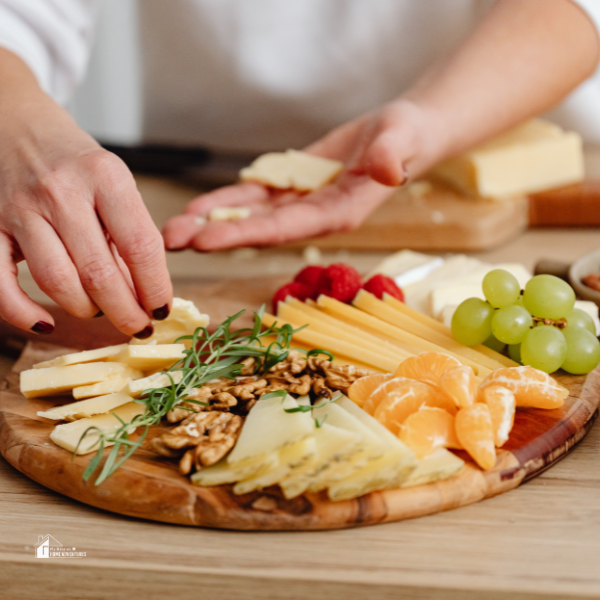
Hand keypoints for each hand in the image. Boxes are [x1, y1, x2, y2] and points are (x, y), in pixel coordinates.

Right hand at [0, 50, 171, 336]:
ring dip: (85, 310)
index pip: (141, 246)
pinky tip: (44, 324)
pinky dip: (22, 313)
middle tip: (138, 328)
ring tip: (99, 311)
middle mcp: (62, 192)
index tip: (162, 310)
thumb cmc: (73, 160)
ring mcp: (21, 209)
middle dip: (125, 312)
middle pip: (100, 274)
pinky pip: (1, 284)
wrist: (12, 121)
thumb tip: (146, 292)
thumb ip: (129, 231)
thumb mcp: (113, 182)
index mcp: (106, 177)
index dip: (156, 288)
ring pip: (58, 282)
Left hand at [163, 100, 438, 250]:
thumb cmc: (408, 138)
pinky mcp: (292, 188)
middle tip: (170, 241)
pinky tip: (198, 208)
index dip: (244, 235)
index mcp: (337, 214)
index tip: (205, 241)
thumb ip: (392, 157)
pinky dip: (226, 202)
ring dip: (212, 223)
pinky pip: (254, 197)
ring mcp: (300, 204)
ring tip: (172, 228)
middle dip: (215, 235)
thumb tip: (386, 172)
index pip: (284, 229)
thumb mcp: (402, 140)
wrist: (403, 135)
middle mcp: (313, 216)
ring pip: (250, 216)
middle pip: (258, 229)